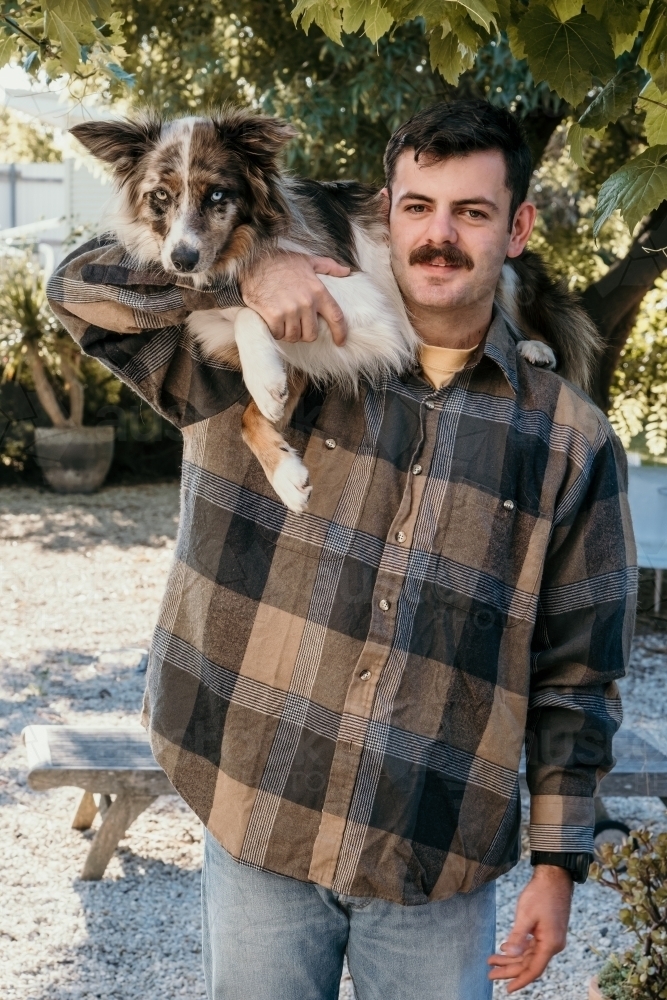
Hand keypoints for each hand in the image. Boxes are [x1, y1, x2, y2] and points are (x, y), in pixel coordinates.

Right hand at [240, 253, 349, 344]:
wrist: (252, 262)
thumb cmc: (280, 262)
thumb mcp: (307, 261)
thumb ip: (328, 266)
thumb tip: (346, 271)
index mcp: (318, 291)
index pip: (336, 317)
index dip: (340, 333)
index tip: (340, 341)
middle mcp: (306, 303)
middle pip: (311, 334)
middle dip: (304, 333)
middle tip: (296, 325)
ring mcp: (290, 310)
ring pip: (294, 336)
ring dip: (288, 333)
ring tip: (283, 322)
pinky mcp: (274, 316)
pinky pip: (279, 334)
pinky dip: (275, 331)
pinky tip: (272, 321)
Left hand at [488, 865, 572, 992]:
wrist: (555, 877)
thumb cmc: (541, 894)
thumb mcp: (526, 915)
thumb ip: (517, 936)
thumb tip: (508, 953)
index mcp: (550, 944)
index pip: (534, 970)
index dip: (520, 980)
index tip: (507, 989)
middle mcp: (553, 945)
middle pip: (529, 964)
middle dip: (509, 969)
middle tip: (490, 973)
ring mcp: (551, 938)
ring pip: (529, 955)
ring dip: (511, 959)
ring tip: (492, 960)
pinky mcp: (547, 931)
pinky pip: (532, 946)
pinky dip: (518, 949)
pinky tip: (505, 949)